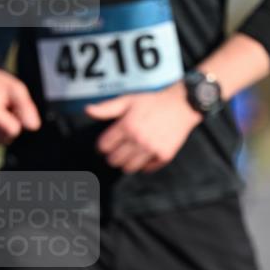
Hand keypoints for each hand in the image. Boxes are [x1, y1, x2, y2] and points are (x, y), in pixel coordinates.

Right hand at [0, 67, 41, 145]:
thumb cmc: (1, 84)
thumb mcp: (18, 90)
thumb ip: (27, 108)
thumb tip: (33, 127)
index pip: (13, 130)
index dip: (18, 118)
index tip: (12, 105)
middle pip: (8, 137)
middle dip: (12, 124)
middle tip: (6, 107)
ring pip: (2, 141)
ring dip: (6, 128)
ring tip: (1, 112)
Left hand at [84, 84, 202, 173]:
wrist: (182, 105)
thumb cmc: (153, 102)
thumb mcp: (128, 100)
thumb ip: (107, 108)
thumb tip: (87, 110)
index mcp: (126, 125)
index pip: (103, 146)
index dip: (102, 146)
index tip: (106, 144)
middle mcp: (138, 139)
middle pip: (114, 160)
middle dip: (112, 156)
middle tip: (118, 150)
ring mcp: (151, 149)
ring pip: (128, 168)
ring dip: (126, 162)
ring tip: (130, 154)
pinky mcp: (164, 156)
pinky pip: (146, 169)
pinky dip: (143, 165)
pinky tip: (145, 154)